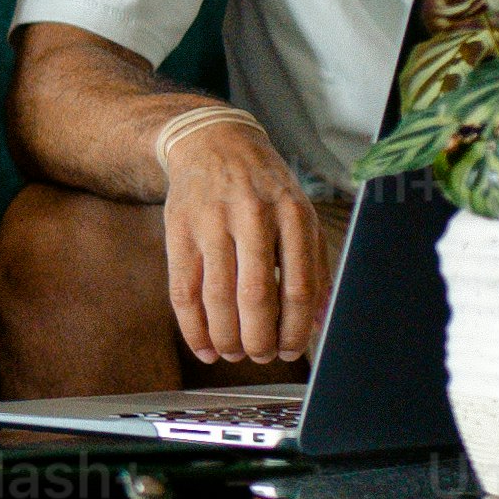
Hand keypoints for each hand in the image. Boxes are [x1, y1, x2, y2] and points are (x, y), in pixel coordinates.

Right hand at [157, 108, 336, 369]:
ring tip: (234, 353)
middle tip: (260, 356)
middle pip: (256, 295)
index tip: (290, 350)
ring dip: (226, 338)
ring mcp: (212, 222)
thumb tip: (318, 322)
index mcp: (292, 213)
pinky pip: (184, 291)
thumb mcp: (299, 213)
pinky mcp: (179, 230)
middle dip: (259, 339)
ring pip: (218, 298)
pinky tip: (204, 347)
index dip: (294, 328)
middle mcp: (253, 215)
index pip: (297, 286)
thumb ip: (314, 265)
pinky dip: (193, 328)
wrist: (212, 142)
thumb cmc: (264, 187)